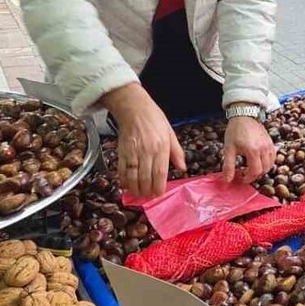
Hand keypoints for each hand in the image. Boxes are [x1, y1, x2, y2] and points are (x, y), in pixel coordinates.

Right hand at [101, 83, 185, 198]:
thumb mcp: (170, 133)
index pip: (160, 173)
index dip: (158, 187)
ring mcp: (133, 152)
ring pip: (133, 176)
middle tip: (148, 197)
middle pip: (146, 178)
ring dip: (135, 189)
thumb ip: (177, 152)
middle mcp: (147, 151)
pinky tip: (126, 186)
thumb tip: (182, 168)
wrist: (134, 108)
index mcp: (161, 147)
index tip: (158, 195)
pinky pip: (122, 170)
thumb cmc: (154, 119)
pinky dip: (123, 180)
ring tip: (138, 195)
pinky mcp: (122, 151)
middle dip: (146, 191)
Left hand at [221, 113, 275, 183]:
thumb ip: (229, 166)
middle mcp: (263, 149)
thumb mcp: (228, 149)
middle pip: (264, 170)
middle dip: (255, 175)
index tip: (242, 178)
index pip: (255, 171)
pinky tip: (259, 161)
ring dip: (262, 170)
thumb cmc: (235, 131)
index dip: (249, 178)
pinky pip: (273, 157)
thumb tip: (228, 180)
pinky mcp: (271, 142)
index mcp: (252, 150)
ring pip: (270, 164)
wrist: (244, 115)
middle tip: (246, 174)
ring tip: (252, 168)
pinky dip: (268, 163)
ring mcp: (269, 145)